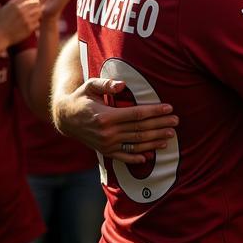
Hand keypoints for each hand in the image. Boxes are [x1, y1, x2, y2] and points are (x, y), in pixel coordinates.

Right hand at [0, 0, 40, 46]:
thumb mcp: (1, 10)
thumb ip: (11, 4)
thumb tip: (19, 0)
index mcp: (13, 4)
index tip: (29, 2)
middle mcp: (20, 10)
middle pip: (35, 2)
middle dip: (35, 5)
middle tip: (34, 10)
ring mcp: (26, 19)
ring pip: (39, 12)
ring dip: (37, 14)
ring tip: (34, 17)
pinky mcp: (29, 28)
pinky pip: (38, 22)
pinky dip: (36, 23)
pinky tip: (32, 25)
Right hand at [53, 76, 177, 165]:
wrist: (65, 118)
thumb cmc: (81, 98)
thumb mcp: (90, 86)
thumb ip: (106, 84)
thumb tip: (122, 85)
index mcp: (106, 116)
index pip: (137, 114)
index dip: (154, 111)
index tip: (169, 108)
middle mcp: (107, 133)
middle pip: (140, 130)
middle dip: (160, 125)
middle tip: (176, 121)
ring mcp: (107, 144)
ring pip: (136, 144)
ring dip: (154, 141)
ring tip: (170, 136)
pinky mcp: (105, 151)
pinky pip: (124, 157)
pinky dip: (136, 158)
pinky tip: (149, 157)